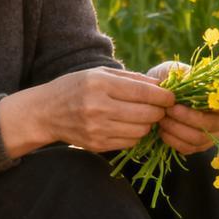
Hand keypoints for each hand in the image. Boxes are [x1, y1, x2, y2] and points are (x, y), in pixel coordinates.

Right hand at [40, 67, 174, 152]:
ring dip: (148, 124)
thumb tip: (162, 85)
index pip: (143, 92)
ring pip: (141, 130)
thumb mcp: (100, 74)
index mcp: (100, 84)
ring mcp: (97, 128)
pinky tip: (129, 126)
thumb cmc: (76, 87)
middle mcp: (98, 107)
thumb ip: (131, 79)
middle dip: (159, 111)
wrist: (46, 112)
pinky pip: (130, 142)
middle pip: (145, 114)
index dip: (163, 96)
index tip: (172, 97)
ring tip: (144, 116)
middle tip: (161, 107)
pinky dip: (135, 135)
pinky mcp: (97, 144)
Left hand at [145, 61, 218, 154]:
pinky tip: (162, 131)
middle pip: (207, 126)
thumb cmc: (171, 80)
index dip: (197, 107)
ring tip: (161, 120)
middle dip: (184, 120)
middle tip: (165, 112)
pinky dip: (173, 141)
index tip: (174, 104)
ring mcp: (211, 136)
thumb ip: (184, 74)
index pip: (218, 108)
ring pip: (197, 139)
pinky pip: (188, 148)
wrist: (158, 96)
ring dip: (176, 130)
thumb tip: (188, 80)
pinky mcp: (198, 147)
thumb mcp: (175, 71)